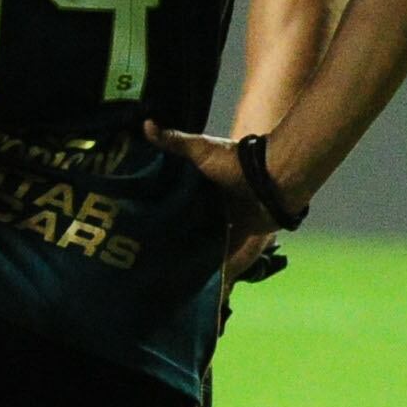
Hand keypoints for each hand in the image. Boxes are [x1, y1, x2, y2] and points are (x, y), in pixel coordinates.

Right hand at [145, 123, 289, 286]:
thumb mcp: (201, 150)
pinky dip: (211, 269)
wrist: (274, 181)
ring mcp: (222, 223)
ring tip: (160, 267)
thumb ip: (174, 141)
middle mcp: (209, 205)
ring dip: (187, 252)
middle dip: (169, 231)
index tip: (133, 213)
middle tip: (141, 246)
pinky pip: (219, 257)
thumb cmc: (236, 164)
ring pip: (199, 240)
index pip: (172, 195)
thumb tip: (145, 123)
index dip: (156, 203)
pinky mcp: (234, 239)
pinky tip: (192, 282)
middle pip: (184, 221)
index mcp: (199, 185)